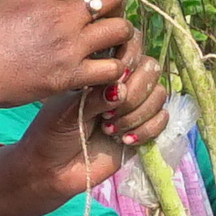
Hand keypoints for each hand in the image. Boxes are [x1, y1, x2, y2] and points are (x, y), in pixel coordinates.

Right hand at [0, 0, 139, 128]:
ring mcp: (68, 47)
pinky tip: (100, 73)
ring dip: (120, 39)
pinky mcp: (68, 77)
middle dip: (117, 10)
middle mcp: (62, 15)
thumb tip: (63, 0)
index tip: (103, 2)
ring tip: (108, 49)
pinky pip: (110, 70)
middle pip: (115, 0)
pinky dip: (111, 71)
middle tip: (109, 24)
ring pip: (121, 33)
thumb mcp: (9, 3)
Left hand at [0, 49, 168, 215]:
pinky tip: (123, 139)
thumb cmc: (52, 133)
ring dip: (137, 113)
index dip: (129, 57)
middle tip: (107, 113)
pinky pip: (163, 120)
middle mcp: (123, 84)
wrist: (52, 169)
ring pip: (160, 94)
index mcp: (102, 69)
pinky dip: (146, 129)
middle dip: (134, 92)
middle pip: (151, 68)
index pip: (131, 46)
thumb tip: (121, 90)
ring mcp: (135, 107)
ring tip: (110, 129)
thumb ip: (95, 97)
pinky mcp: (144, 130)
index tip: (113, 78)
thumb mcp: (68, 110)